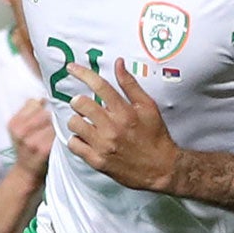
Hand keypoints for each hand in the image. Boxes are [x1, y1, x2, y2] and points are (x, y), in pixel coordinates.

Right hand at [7, 98, 53, 178]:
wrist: (26, 173)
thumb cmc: (26, 147)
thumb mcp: (19, 128)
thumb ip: (28, 111)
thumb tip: (44, 97)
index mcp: (13, 123)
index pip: (34, 102)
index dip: (44, 105)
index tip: (48, 110)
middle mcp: (20, 132)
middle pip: (45, 111)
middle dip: (52, 114)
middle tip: (57, 120)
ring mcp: (31, 141)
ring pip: (52, 121)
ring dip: (58, 123)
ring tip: (59, 128)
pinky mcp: (43, 149)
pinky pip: (57, 133)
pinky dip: (61, 133)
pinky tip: (60, 137)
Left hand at [67, 59, 180, 192]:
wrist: (162, 169)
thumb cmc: (155, 136)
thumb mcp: (148, 107)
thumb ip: (130, 85)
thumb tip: (118, 63)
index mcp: (125, 112)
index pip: (99, 86)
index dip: (82, 73)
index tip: (71, 68)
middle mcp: (113, 128)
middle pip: (81, 104)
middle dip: (79, 101)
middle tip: (83, 105)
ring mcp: (104, 145)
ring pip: (74, 124)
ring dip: (77, 121)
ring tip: (86, 124)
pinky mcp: (98, 161)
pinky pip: (74, 145)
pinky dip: (77, 140)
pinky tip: (86, 139)